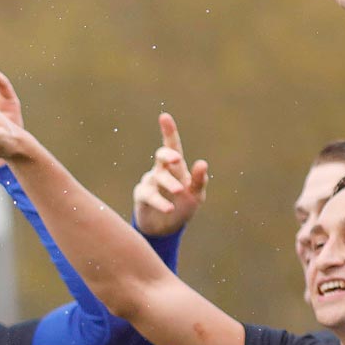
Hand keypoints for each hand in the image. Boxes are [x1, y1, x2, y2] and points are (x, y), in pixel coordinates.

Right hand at [132, 113, 210, 236]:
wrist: (166, 228)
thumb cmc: (183, 207)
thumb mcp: (196, 195)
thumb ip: (199, 180)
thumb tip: (202, 162)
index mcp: (176, 167)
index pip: (172, 146)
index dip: (168, 131)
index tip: (164, 117)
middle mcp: (161, 171)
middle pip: (162, 157)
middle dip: (168, 155)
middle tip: (178, 160)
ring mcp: (150, 183)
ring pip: (158, 177)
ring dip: (169, 183)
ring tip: (180, 191)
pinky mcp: (142, 196)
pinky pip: (149, 195)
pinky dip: (159, 201)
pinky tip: (169, 208)